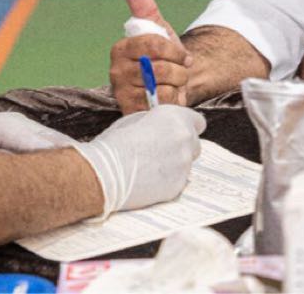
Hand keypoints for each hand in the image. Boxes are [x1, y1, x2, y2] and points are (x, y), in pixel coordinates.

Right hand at [72, 105, 205, 216]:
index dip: (187, 127)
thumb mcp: (134, 120)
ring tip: (149, 168)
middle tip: (161, 151)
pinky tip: (148, 180)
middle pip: (194, 144)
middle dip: (181, 147)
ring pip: (185, 164)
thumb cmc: (114, 145)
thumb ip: (156, 122)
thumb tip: (160, 126)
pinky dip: (167, 181)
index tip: (178, 132)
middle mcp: (185, 139)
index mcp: (175, 117)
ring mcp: (184, 164)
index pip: (198, 121)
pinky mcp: (178, 186)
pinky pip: (178, 181)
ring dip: (173, 165)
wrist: (104, 174)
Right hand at [109, 0, 192, 113]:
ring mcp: (123, 94)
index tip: (183, 56)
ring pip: (164, 88)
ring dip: (177, 86)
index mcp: (121, 49)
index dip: (175, 51)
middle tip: (178, 72)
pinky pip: (163, 106)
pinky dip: (172, 102)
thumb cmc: (163, 57)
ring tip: (172, 86)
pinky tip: (167, 100)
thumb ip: (145, 7)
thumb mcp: (158, 30)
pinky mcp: (133, 113)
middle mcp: (116, 72)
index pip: (153, 44)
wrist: (172, 87)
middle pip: (160, 68)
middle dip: (179, 70)